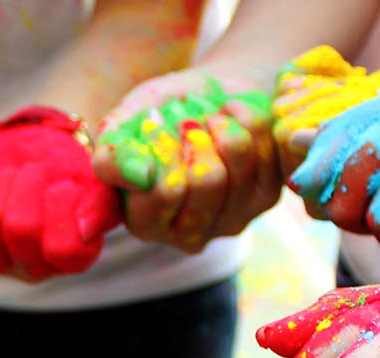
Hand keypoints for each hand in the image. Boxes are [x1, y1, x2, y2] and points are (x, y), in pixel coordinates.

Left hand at [0, 107, 121, 280]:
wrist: (39, 165)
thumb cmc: (75, 179)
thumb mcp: (99, 188)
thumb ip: (101, 207)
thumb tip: (85, 229)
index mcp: (73, 260)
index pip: (64, 250)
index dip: (62, 211)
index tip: (65, 186)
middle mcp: (35, 269)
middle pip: (22, 229)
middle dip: (30, 185)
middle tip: (38, 169)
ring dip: (5, 181)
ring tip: (18, 172)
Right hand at [94, 70, 278, 252]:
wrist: (196, 100)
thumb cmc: (151, 118)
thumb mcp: (119, 131)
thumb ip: (113, 157)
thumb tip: (142, 175)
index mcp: (146, 224)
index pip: (165, 191)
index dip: (163, 146)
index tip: (153, 123)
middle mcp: (190, 235)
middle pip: (208, 179)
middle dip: (194, 133)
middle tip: (183, 122)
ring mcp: (233, 219)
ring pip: (239, 159)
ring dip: (219, 123)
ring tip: (205, 119)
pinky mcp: (266, 197)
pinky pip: (266, 147)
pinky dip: (245, 118)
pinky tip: (229, 117)